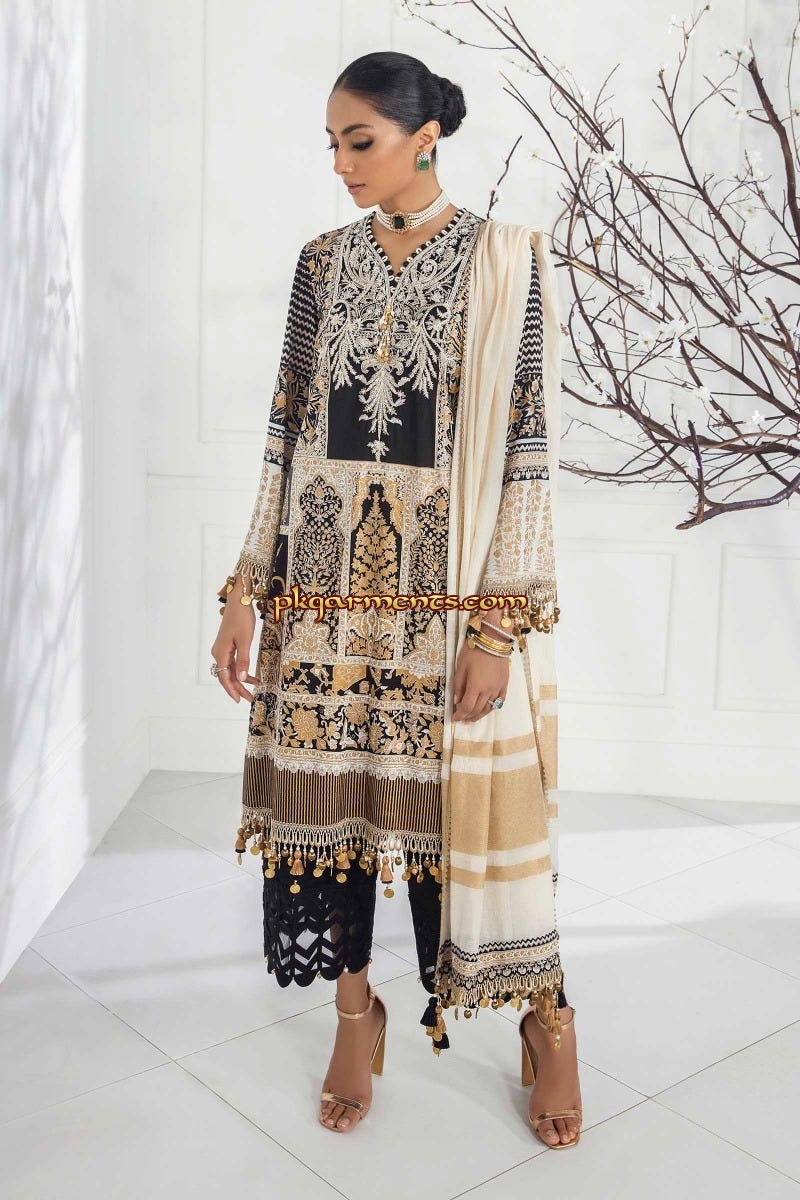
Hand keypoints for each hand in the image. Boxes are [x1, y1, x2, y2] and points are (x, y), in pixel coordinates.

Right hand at [211, 580, 257, 702]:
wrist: (239, 601)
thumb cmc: (242, 618)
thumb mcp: (245, 640)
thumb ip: (243, 660)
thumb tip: (241, 678)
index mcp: (221, 653)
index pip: (224, 677)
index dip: (232, 690)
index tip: (240, 700)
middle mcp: (219, 653)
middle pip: (227, 675)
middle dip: (238, 688)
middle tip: (250, 699)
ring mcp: (223, 649)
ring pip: (231, 670)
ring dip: (241, 680)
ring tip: (254, 689)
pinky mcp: (228, 645)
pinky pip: (233, 662)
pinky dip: (241, 669)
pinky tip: (251, 675)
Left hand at [451, 636, 509, 722]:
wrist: (493, 640)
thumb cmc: (474, 652)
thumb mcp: (460, 667)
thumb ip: (458, 686)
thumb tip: (457, 701)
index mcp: (475, 687)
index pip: (467, 707)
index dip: (460, 715)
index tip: (454, 718)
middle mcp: (488, 691)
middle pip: (477, 709)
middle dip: (468, 716)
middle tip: (461, 718)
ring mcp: (498, 688)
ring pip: (489, 708)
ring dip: (480, 715)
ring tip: (472, 718)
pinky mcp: (505, 684)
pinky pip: (500, 701)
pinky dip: (492, 707)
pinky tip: (487, 708)